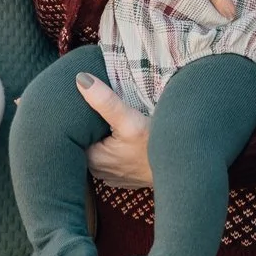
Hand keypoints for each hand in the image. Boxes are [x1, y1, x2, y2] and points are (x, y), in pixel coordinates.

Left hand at [77, 72, 153, 188]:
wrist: (183, 169)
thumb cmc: (156, 148)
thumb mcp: (130, 121)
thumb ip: (105, 101)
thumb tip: (81, 79)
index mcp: (92, 159)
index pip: (71, 136)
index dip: (72, 120)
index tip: (73, 103)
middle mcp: (98, 171)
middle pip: (83, 143)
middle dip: (85, 127)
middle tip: (86, 105)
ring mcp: (111, 176)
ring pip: (97, 151)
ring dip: (99, 137)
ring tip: (100, 118)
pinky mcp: (124, 176)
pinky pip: (110, 158)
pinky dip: (111, 147)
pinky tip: (117, 135)